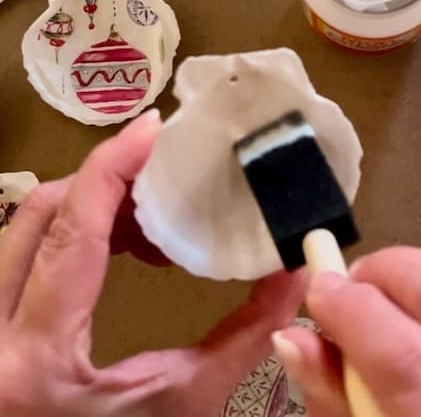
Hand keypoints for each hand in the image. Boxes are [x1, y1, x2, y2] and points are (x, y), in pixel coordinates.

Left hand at [0, 111, 304, 416]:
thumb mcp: (184, 402)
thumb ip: (242, 337)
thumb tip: (295, 273)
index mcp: (38, 355)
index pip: (71, 232)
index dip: (111, 168)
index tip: (154, 129)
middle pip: (40, 213)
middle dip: (104, 181)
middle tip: (166, 174)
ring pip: (28, 225)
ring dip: (90, 203)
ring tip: (152, 216)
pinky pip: (27, 246)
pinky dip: (77, 229)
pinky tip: (124, 244)